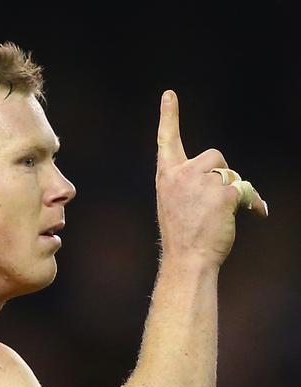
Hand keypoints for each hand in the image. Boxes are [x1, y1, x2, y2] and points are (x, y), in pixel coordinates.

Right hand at [156, 90, 266, 268]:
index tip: (169, 95)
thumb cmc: (183, 238)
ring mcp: (202, 183)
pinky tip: (248, 215)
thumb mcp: (174, 205)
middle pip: (214, 157)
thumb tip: (228, 182)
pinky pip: (244, 189)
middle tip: (214, 203)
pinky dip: (250, 203)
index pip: (167, 141)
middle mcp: (182, 175)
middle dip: (221, 174)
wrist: (187, 260)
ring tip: (220, 218)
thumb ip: (189, 185)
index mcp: (166, 178)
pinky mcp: (222, 193)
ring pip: (229, 174)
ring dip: (232, 192)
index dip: (169, 117)